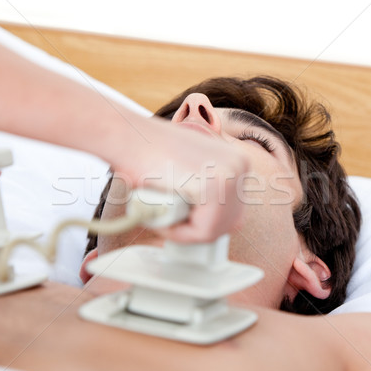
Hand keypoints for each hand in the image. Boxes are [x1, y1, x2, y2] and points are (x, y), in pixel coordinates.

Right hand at [113, 117, 248, 242]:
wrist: (128, 137)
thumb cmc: (149, 154)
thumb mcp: (189, 168)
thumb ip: (205, 189)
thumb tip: (216, 218)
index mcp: (239, 161)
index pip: (232, 210)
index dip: (202, 221)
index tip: (177, 217)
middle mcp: (242, 165)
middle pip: (228, 222)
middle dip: (196, 228)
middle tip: (168, 221)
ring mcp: (231, 175)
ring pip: (214, 230)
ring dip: (185, 231)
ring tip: (162, 217)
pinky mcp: (214, 186)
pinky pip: (202, 231)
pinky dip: (179, 232)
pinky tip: (161, 217)